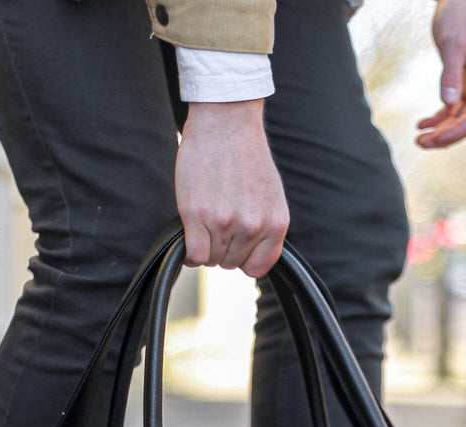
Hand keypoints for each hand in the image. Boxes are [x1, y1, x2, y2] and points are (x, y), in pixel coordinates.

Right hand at [176, 100, 289, 278]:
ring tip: (206, 218)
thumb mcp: (271, 195)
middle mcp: (253, 226)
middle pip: (231, 263)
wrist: (226, 121)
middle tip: (218, 221)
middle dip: (223, 248)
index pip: (259, 267)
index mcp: (275, 223)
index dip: (244, 259)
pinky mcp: (198, 216)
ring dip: (205, 244)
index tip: (236, 248)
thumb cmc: (246, 155)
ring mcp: (225, 222)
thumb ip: (265, 227)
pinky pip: (195, 255)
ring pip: (212, 259)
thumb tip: (250, 256)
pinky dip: (190, 251)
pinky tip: (192, 232)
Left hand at [416, 0, 465, 148]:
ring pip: (458, 118)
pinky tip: (422, 124)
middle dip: (446, 135)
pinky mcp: (462, 82)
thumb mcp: (453, 44)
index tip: (436, 138)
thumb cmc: (460, 16)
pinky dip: (438, 118)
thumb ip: (451, 74)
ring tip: (419, 139)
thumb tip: (448, 103)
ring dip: (440, 130)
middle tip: (420, 143)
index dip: (457, 131)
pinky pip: (452, 108)